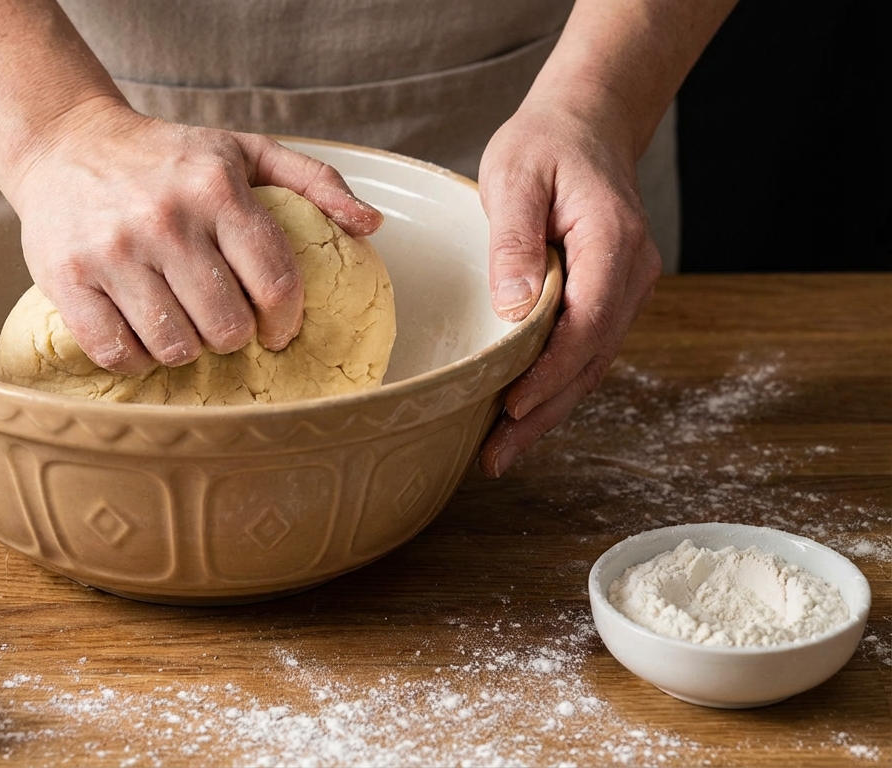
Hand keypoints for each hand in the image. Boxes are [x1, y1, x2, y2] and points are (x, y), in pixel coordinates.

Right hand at [1, 96, 383, 373]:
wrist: (63, 142)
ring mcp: (112, 252)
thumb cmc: (165, 156)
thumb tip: (372, 227)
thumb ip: (314, 181)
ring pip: (175, 347)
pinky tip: (142, 335)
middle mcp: (165, 220)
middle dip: (233, 336)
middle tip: (221, 323)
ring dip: (185, 349)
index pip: (276, 282)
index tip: (278, 330)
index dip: (286, 322)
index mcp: (216, 188)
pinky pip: (118, 354)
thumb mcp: (242, 149)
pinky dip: (137, 359)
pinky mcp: (67, 279)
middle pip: (227, 327)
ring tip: (181, 325)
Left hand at [476, 89, 661, 477]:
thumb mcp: (514, 177)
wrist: (585, 124)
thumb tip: (514, 307)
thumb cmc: (545, 144)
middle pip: (591, 359)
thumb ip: (513, 240)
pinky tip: (520, 414)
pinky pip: (585, 349)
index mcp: (612, 242)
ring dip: (549, 410)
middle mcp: (632, 272)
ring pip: (590, 363)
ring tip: (500, 451)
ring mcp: (627, 287)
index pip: (588, 324)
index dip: (551, 373)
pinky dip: (555, 385)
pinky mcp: (610, 296)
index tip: (512, 407)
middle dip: (545, 413)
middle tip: (495, 457)